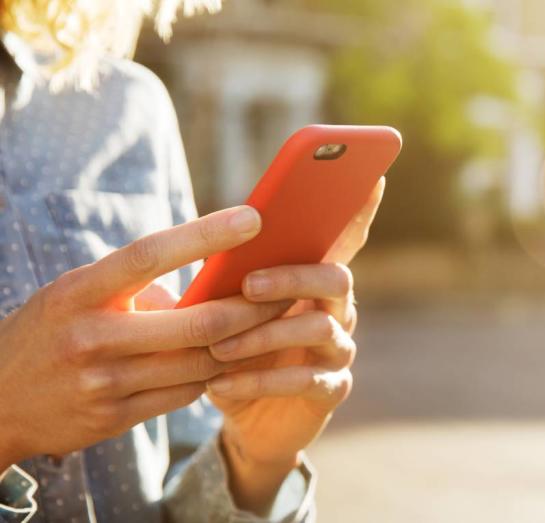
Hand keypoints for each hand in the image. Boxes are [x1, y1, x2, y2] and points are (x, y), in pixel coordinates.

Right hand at [0, 206, 288, 470]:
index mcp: (79, 291)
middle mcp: (90, 337)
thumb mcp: (77, 295)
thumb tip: (211, 283)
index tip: (253, 218)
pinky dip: (217, 374)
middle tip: (288, 289)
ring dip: (245, 344)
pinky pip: (187, 395)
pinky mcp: (115, 417)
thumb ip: (138, 287)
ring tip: (277, 322)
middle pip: (197, 322)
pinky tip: (237, 359)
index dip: (205, 235)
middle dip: (253, 308)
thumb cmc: (51, 330)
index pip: (150, 254)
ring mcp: (103, 383)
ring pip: (201, 363)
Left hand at [205, 178, 384, 513]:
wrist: (246, 420)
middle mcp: (339, 309)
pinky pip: (304, 380)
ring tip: (217, 346)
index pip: (345, 238)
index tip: (372, 177)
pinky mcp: (331, 390)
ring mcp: (339, 350)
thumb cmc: (236, 351)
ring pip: (319, 328)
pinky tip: (220, 384)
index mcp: (315, 279)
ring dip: (263, 334)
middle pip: (335, 277)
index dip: (361, 209)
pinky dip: (259, 381)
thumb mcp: (228, 310)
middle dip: (293, 276)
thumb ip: (234, 277)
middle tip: (248, 282)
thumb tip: (220, 238)